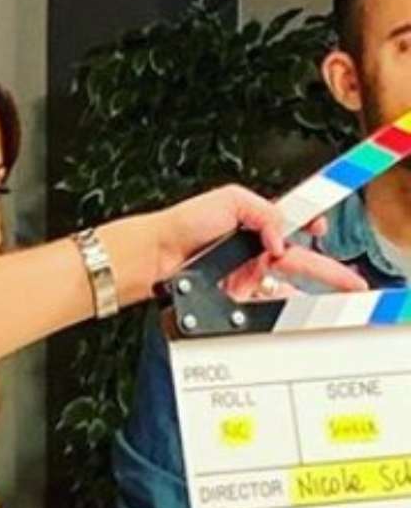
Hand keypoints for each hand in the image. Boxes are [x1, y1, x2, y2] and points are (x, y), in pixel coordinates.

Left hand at [150, 186, 366, 296]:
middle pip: (299, 262)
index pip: (293, 225)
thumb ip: (265, 212)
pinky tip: (291, 307)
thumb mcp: (230, 199)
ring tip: (331, 299)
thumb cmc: (182, 223)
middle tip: (352, 283)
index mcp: (254, 224)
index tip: (325, 230)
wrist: (155, 255)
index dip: (312, 227)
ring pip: (285, 287)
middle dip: (329, 272)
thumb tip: (283, 236)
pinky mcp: (233, 298)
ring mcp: (244, 277)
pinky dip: (279, 308)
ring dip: (308, 294)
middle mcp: (252, 252)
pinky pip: (262, 305)